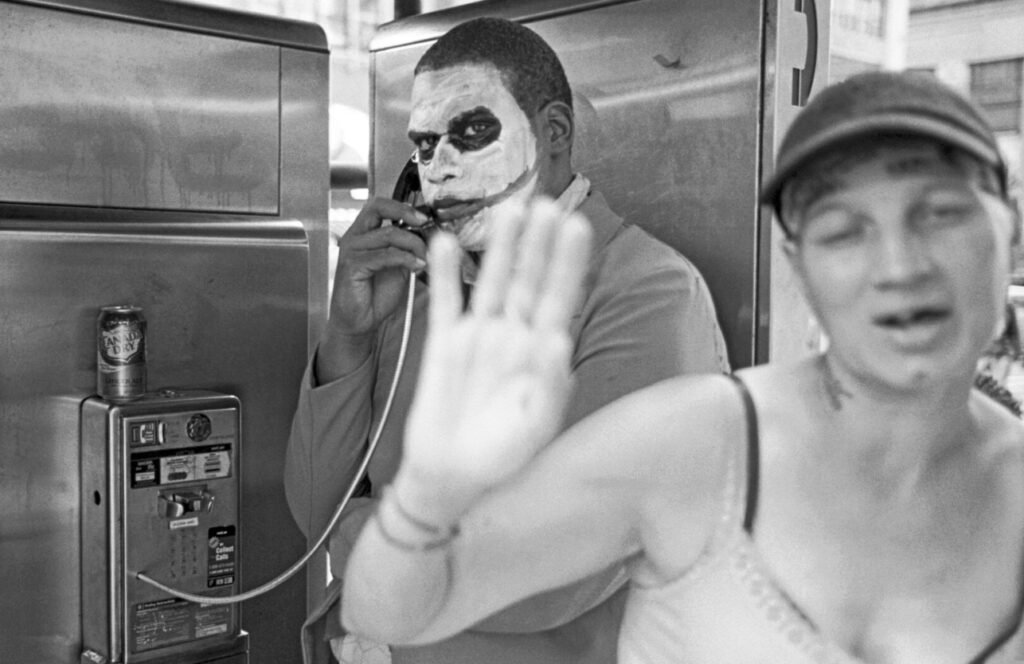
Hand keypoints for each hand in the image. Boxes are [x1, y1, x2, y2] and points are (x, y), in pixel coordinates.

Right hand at [331, 197, 433, 336]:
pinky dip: (405, 259)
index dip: (402, 207)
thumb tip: (428, 234)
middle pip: (377, 208)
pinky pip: (384, 255)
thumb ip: (407, 247)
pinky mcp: (352, 266)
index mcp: (364, 233)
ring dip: (413, 244)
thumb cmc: (376, 294)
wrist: (361, 321)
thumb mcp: (398, 264)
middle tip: (424, 223)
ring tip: (425, 257)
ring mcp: (351, 250)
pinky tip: (417, 267)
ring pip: (388, 234)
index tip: (424, 217)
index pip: (379, 205)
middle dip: (404, 212)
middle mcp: (355, 237)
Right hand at [397, 198, 592, 523]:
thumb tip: (558, 341)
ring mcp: (479, 337)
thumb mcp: (535, 426)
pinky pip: (445, 301)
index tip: (577, 227)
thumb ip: (548, 385)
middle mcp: (512, 337)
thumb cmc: (502, 457)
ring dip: (501, 247)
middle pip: (528, 279)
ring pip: (492, 281)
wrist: (452, 476)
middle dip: (538, 243)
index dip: (568, 262)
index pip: (559, 297)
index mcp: (541, 354)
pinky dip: (445, 273)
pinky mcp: (444, 344)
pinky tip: (444, 242)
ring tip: (509, 211)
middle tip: (548, 204)